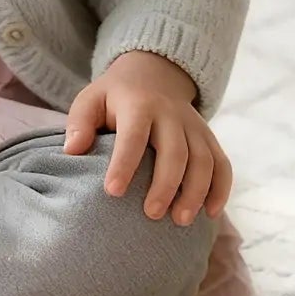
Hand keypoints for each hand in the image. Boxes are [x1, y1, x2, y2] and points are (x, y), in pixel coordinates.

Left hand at [65, 51, 232, 225]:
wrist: (153, 74)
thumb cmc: (114, 97)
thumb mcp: (90, 100)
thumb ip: (79, 123)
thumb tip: (72, 151)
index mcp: (138, 105)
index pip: (133, 136)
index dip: (124, 164)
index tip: (113, 192)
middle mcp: (171, 115)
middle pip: (175, 152)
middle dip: (165, 186)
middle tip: (151, 214)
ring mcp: (194, 127)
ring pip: (204, 160)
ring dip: (196, 192)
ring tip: (180, 221)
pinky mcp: (208, 137)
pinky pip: (222, 163)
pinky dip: (221, 189)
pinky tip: (210, 213)